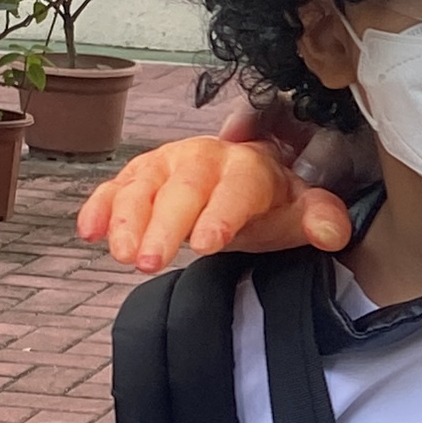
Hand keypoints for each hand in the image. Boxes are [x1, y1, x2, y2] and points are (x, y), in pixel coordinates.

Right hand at [75, 133, 354, 272]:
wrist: (240, 181)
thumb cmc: (268, 202)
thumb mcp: (299, 210)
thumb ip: (320, 219)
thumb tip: (333, 232)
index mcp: (248, 167)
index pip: (235, 189)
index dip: (220, 214)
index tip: (205, 244)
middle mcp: (203, 160)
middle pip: (182, 188)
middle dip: (163, 224)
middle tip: (149, 262)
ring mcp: (166, 166)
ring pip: (142, 186)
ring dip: (128, 220)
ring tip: (121, 256)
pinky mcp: (138, 178)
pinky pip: (115, 189)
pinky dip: (99, 207)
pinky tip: (89, 232)